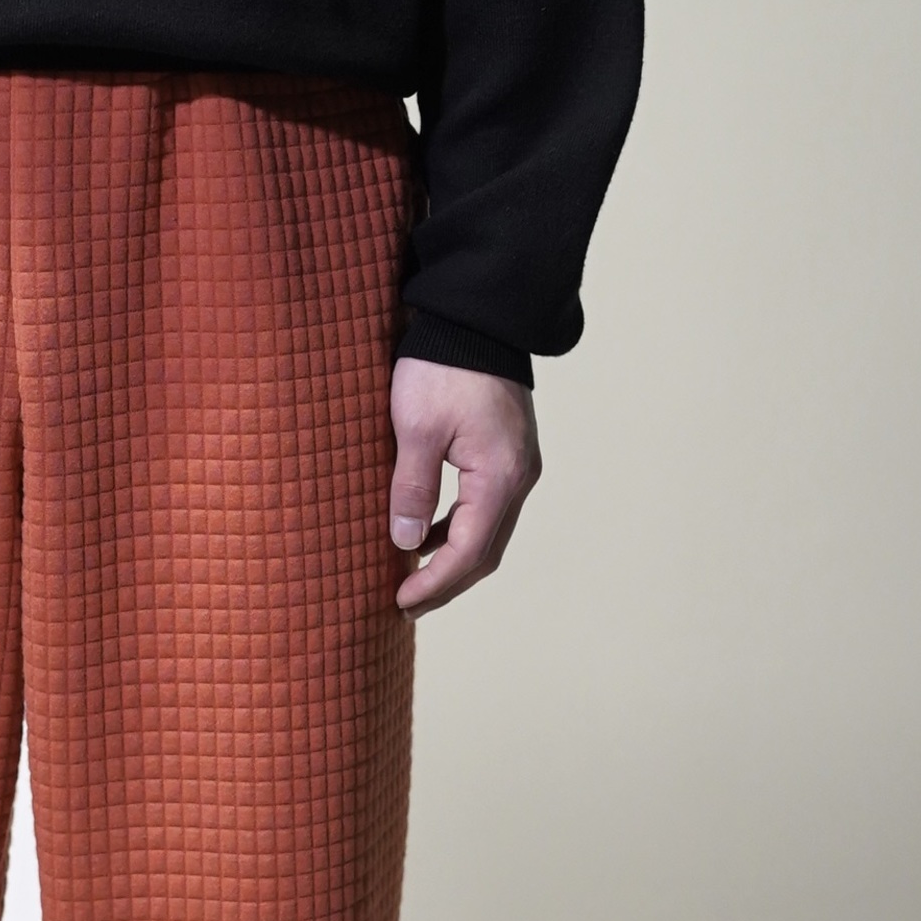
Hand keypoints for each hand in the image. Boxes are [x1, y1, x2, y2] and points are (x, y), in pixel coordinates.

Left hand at [388, 358, 542, 617]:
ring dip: (454, 560)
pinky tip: (429, 534)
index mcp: (499, 477)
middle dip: (447, 583)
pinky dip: (461, 531)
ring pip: (490, 533)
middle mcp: (519, 478)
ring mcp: (519, 466)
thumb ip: (412, 488)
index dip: (435, 583)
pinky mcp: (509, 454)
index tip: (401, 601)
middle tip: (406, 603)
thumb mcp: (415, 427)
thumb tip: (407, 542)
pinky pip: (488, 509)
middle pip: (486, 553)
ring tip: (414, 577)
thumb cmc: (443, 366)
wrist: (475, 317)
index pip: (469, 553)